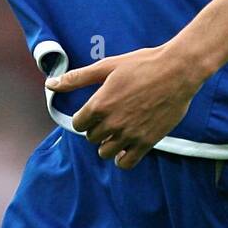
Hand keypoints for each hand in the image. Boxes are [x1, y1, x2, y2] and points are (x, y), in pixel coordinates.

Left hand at [45, 43, 207, 168]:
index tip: (94, 111)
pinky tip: (126, 147)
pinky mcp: (146, 142)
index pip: (78, 123)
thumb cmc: (142, 64)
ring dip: (107, 144)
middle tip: (109, 116)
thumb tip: (50, 84)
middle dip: (96, 128)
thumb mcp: (107, 67)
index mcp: (99, 104)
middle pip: (91, 137)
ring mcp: (129, 135)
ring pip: (105, 152)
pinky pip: (126, 163)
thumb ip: (77, 78)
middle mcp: (112, 123)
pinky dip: (122, 158)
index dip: (84, 117)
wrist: (177, 71)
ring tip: (117, 131)